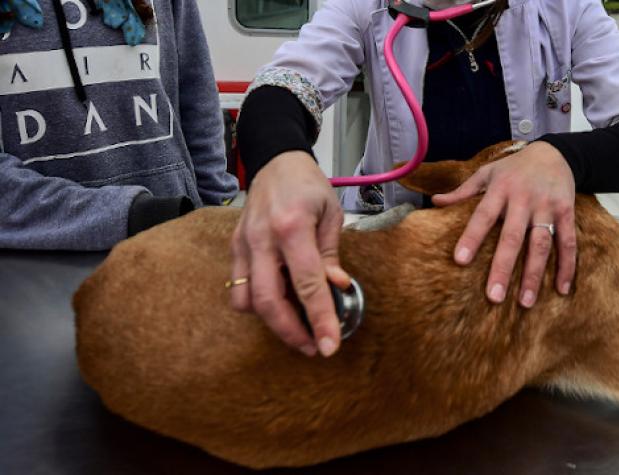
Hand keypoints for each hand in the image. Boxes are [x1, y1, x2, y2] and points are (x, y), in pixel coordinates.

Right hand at [229, 151, 349, 356]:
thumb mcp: (331, 212)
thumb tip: (337, 288)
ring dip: (272, 322)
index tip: (331, 345)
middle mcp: (262, 239)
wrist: (275, 159)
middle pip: (268, 301)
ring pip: (247, 301)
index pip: (307, 284)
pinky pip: (239, 288)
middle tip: (313, 347)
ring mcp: (243, 245)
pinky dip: (259, 304)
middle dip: (291, 332)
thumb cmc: (308, 185)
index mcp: (292, 227)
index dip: (320, 319)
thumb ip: (331, 253)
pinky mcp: (234, 248)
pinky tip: (280, 303)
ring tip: (299, 328)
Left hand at [432, 141, 575, 307]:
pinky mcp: (567, 212)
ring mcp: (547, 207)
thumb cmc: (514, 168)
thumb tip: (435, 202)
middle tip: (494, 297)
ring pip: (541, 245)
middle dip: (503, 267)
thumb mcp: (487, 172)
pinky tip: (562, 290)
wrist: (555, 153)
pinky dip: (567, 266)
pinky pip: (568, 242)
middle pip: (513, 237)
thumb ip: (463, 190)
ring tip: (526, 302)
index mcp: (500, 189)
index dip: (472, 237)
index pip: (483, 215)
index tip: (460, 260)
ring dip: (534, 275)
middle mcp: (524, 199)